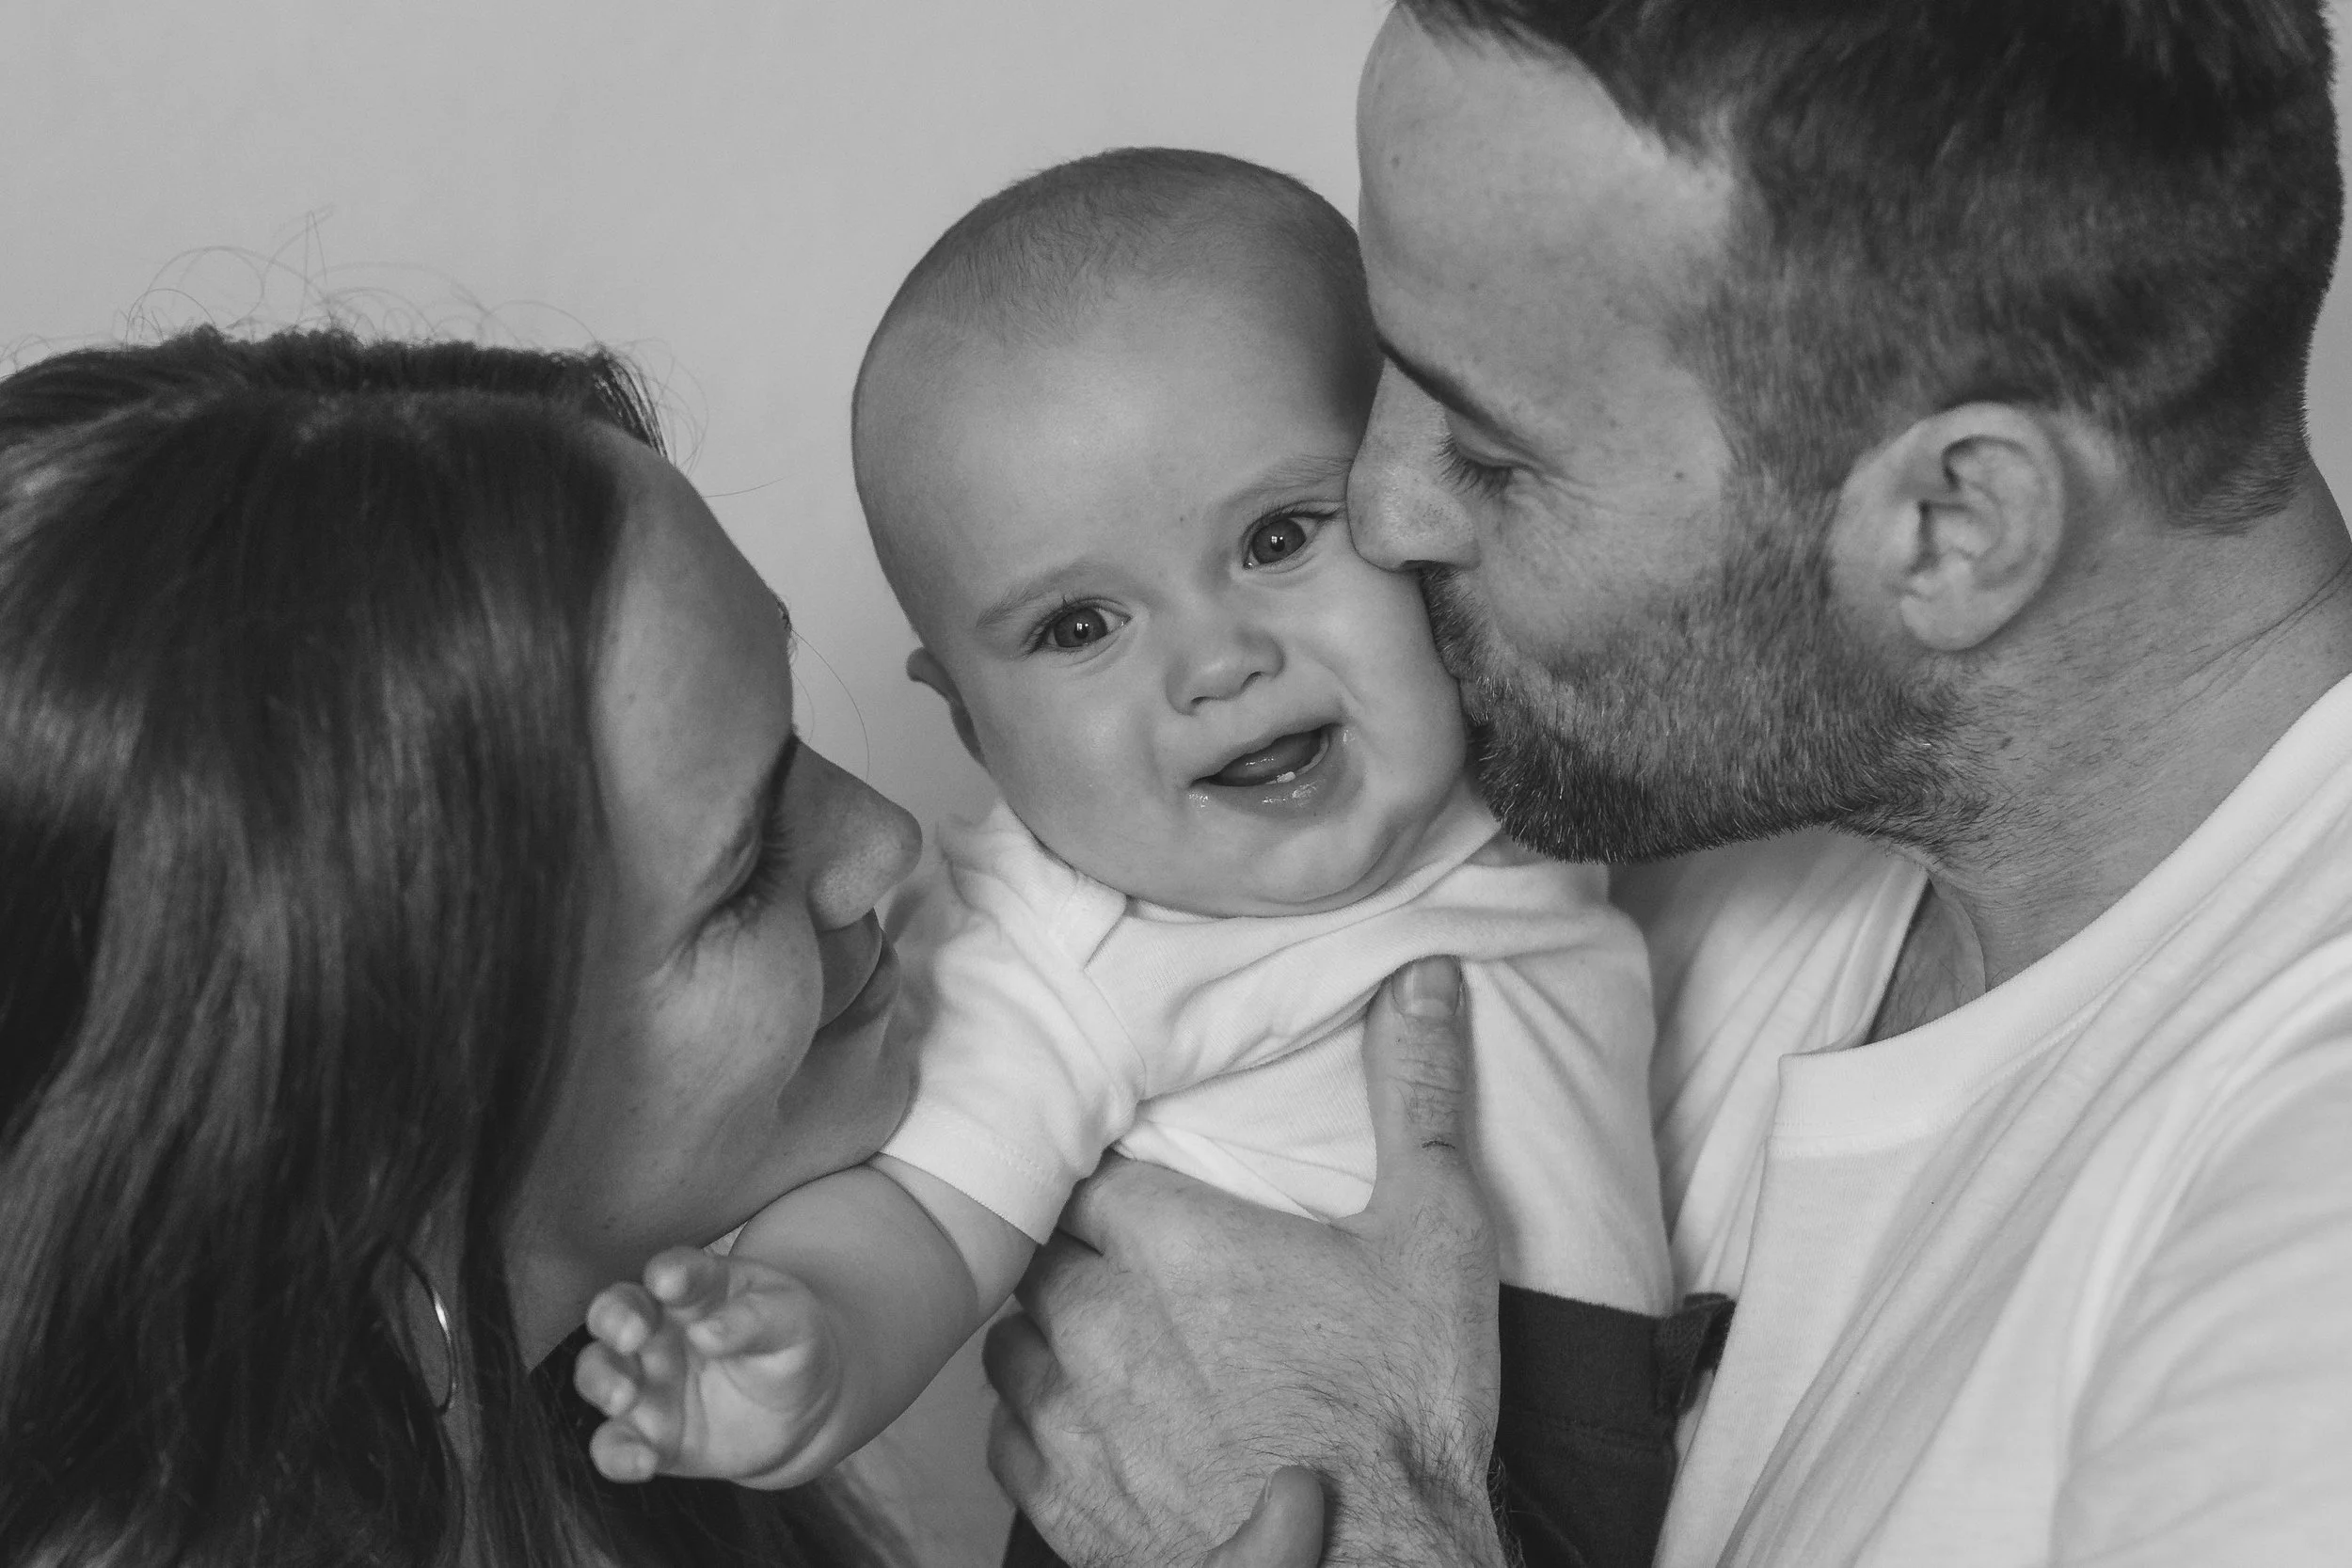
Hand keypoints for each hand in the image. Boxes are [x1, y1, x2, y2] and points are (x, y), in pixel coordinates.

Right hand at [573, 1246, 841, 1487]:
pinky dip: (617, 1453)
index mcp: (695, 1288)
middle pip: (614, 1312)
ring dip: (601, 1380)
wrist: (802, 1409)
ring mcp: (646, 1381)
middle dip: (612, 1318)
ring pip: (599, 1373)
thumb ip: (754, 1320)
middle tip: (630, 1334)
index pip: (675, 1270)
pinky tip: (642, 1462)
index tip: (670, 1282)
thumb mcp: (791, 1322)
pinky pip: (616, 1443)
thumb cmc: (791, 1345)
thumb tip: (707, 1332)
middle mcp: (658, 1329)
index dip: (669, 1273)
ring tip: (624, 1396)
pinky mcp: (648, 1435)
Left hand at [986, 957, 1507, 1567]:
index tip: (1147, 1194)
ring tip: (1112, 1340)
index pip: (1092, 1174)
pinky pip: (1007, 1438)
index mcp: (1173, 1241)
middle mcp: (1099, 1322)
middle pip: (1049, 1253)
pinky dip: (1039, 1423)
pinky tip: (1094, 1422)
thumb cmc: (1409, 1414)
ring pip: (1015, 1339)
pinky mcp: (1064, 1506)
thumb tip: (1423, 975)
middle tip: (1141, 1267)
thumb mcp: (1437, 1237)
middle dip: (1086, 1254)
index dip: (1119, 1184)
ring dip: (1053, 1333)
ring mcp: (1072, 1419)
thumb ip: (1418, 1095)